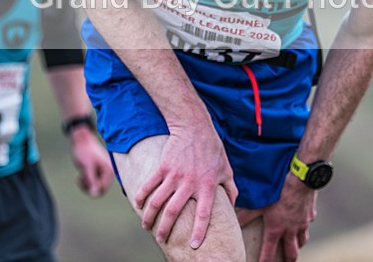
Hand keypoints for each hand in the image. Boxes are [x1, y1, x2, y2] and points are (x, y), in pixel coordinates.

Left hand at [68, 125, 112, 196]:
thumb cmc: (84, 151)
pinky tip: (81, 174)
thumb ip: (92, 181)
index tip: (83, 180)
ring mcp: (104, 172)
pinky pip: (93, 182)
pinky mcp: (98, 171)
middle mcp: (109, 172)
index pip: (103, 189)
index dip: (92, 189)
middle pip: (100, 189)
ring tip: (80, 176)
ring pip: (96, 187)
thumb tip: (95, 194)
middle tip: (80, 178)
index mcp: (109, 170)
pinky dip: (86, 181)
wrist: (80, 140)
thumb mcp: (86, 167)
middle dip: (88, 186)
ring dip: (86, 184)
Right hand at [135, 126, 238, 248]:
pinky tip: (138, 205)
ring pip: (157, 201)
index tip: (193, 245)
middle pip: (174, 212)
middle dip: (165, 230)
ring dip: (149, 217)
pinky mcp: (163, 167)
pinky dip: (141, 196)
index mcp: (207, 186)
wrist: (194, 127)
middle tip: (162, 239)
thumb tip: (233, 207)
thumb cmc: (213, 149)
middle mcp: (190, 183)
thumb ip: (231, 190)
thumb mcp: (226, 169)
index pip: (203, 214)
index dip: (198, 231)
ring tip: (147, 227)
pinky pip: (149, 185)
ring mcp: (175, 175)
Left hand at [239, 173, 317, 261]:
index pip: (268, 253)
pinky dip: (304, 227)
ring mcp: (302, 224)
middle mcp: (290, 230)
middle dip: (288, 261)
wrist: (302, 180)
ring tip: (295, 247)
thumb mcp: (260, 202)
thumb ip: (247, 214)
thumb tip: (235, 221)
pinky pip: (307, 225)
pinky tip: (301, 222)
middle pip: (291, 253)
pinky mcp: (310, 216)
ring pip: (302, 241)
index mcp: (276, 229)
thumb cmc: (279, 190)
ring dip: (297, 246)